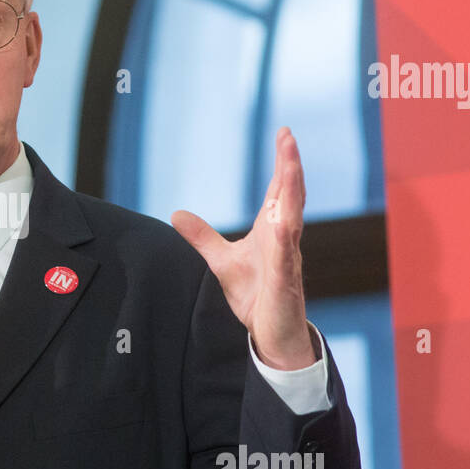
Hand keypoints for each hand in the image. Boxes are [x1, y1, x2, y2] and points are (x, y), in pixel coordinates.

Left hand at [171, 127, 314, 369]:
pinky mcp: (285, 283)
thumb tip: (176, 214)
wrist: (271, 333)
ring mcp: (288, 260)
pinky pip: (285, 259)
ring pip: (293, 221)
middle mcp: (285, 240)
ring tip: (291, 166)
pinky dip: (285, 241)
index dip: (283, 163)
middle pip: (290, 197)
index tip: (284, 134)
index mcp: (272, 231)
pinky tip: (282, 224)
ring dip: (293, 194)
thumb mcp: (221, 260)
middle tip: (288, 138)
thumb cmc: (256, 295)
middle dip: (290, 167)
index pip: (279, 191)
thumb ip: (202, 236)